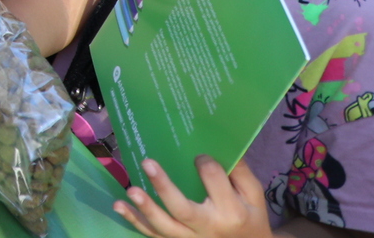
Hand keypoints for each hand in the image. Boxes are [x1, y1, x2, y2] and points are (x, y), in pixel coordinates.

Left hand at [116, 155, 272, 237]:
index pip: (214, 181)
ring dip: (145, 209)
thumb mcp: (254, 196)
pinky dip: (136, 222)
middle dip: (164, 186)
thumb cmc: (250, 218)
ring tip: (131, 190)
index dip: (204, 163)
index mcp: (231, 211)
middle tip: (148, 163)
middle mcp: (209, 227)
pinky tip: (120, 206)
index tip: (198, 155)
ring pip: (164, 227)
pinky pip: (155, 235)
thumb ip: (239, 172)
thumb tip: (218, 144)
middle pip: (183, 209)